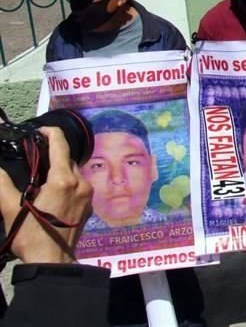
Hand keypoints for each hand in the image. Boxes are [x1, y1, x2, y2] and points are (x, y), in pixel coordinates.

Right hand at [0, 127, 91, 263]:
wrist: (52, 262)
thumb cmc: (31, 236)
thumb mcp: (10, 209)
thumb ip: (2, 184)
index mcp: (63, 180)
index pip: (60, 145)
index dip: (50, 133)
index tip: (39, 130)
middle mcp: (81, 183)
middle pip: (68, 159)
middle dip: (53, 154)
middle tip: (35, 156)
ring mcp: (88, 195)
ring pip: (75, 172)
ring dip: (61, 169)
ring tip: (42, 176)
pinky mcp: (89, 207)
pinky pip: (80, 185)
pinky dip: (68, 182)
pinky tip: (53, 192)